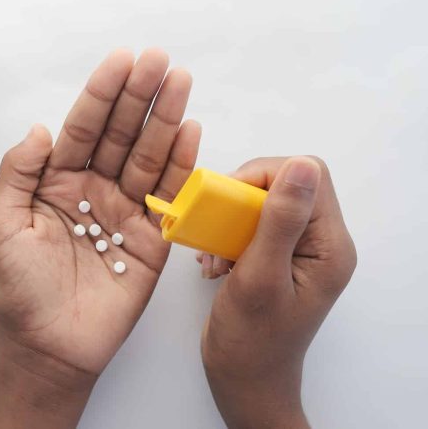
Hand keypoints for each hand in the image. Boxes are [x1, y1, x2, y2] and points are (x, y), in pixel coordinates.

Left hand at [0, 49, 199, 427]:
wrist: (48, 346)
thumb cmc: (18, 291)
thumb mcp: (0, 225)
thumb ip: (17, 173)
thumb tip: (40, 129)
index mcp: (56, 183)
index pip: (82, 129)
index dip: (100, 95)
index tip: (120, 62)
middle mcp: (93, 191)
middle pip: (120, 134)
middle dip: (139, 97)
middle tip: (159, 62)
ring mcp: (124, 212)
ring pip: (148, 157)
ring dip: (166, 120)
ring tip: (180, 84)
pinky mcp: (152, 239)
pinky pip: (169, 196)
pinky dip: (182, 165)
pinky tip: (191, 133)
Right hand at [200, 157, 356, 428]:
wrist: (243, 379)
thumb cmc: (252, 340)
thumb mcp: (262, 277)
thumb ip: (281, 220)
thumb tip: (301, 165)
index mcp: (330, 246)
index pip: (308, 176)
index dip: (265, 176)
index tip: (229, 201)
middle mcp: (320, 243)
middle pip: (284, 185)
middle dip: (241, 202)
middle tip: (216, 229)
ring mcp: (298, 250)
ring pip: (263, 203)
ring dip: (229, 222)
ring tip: (213, 256)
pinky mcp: (276, 257)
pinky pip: (251, 225)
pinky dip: (226, 237)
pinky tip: (214, 264)